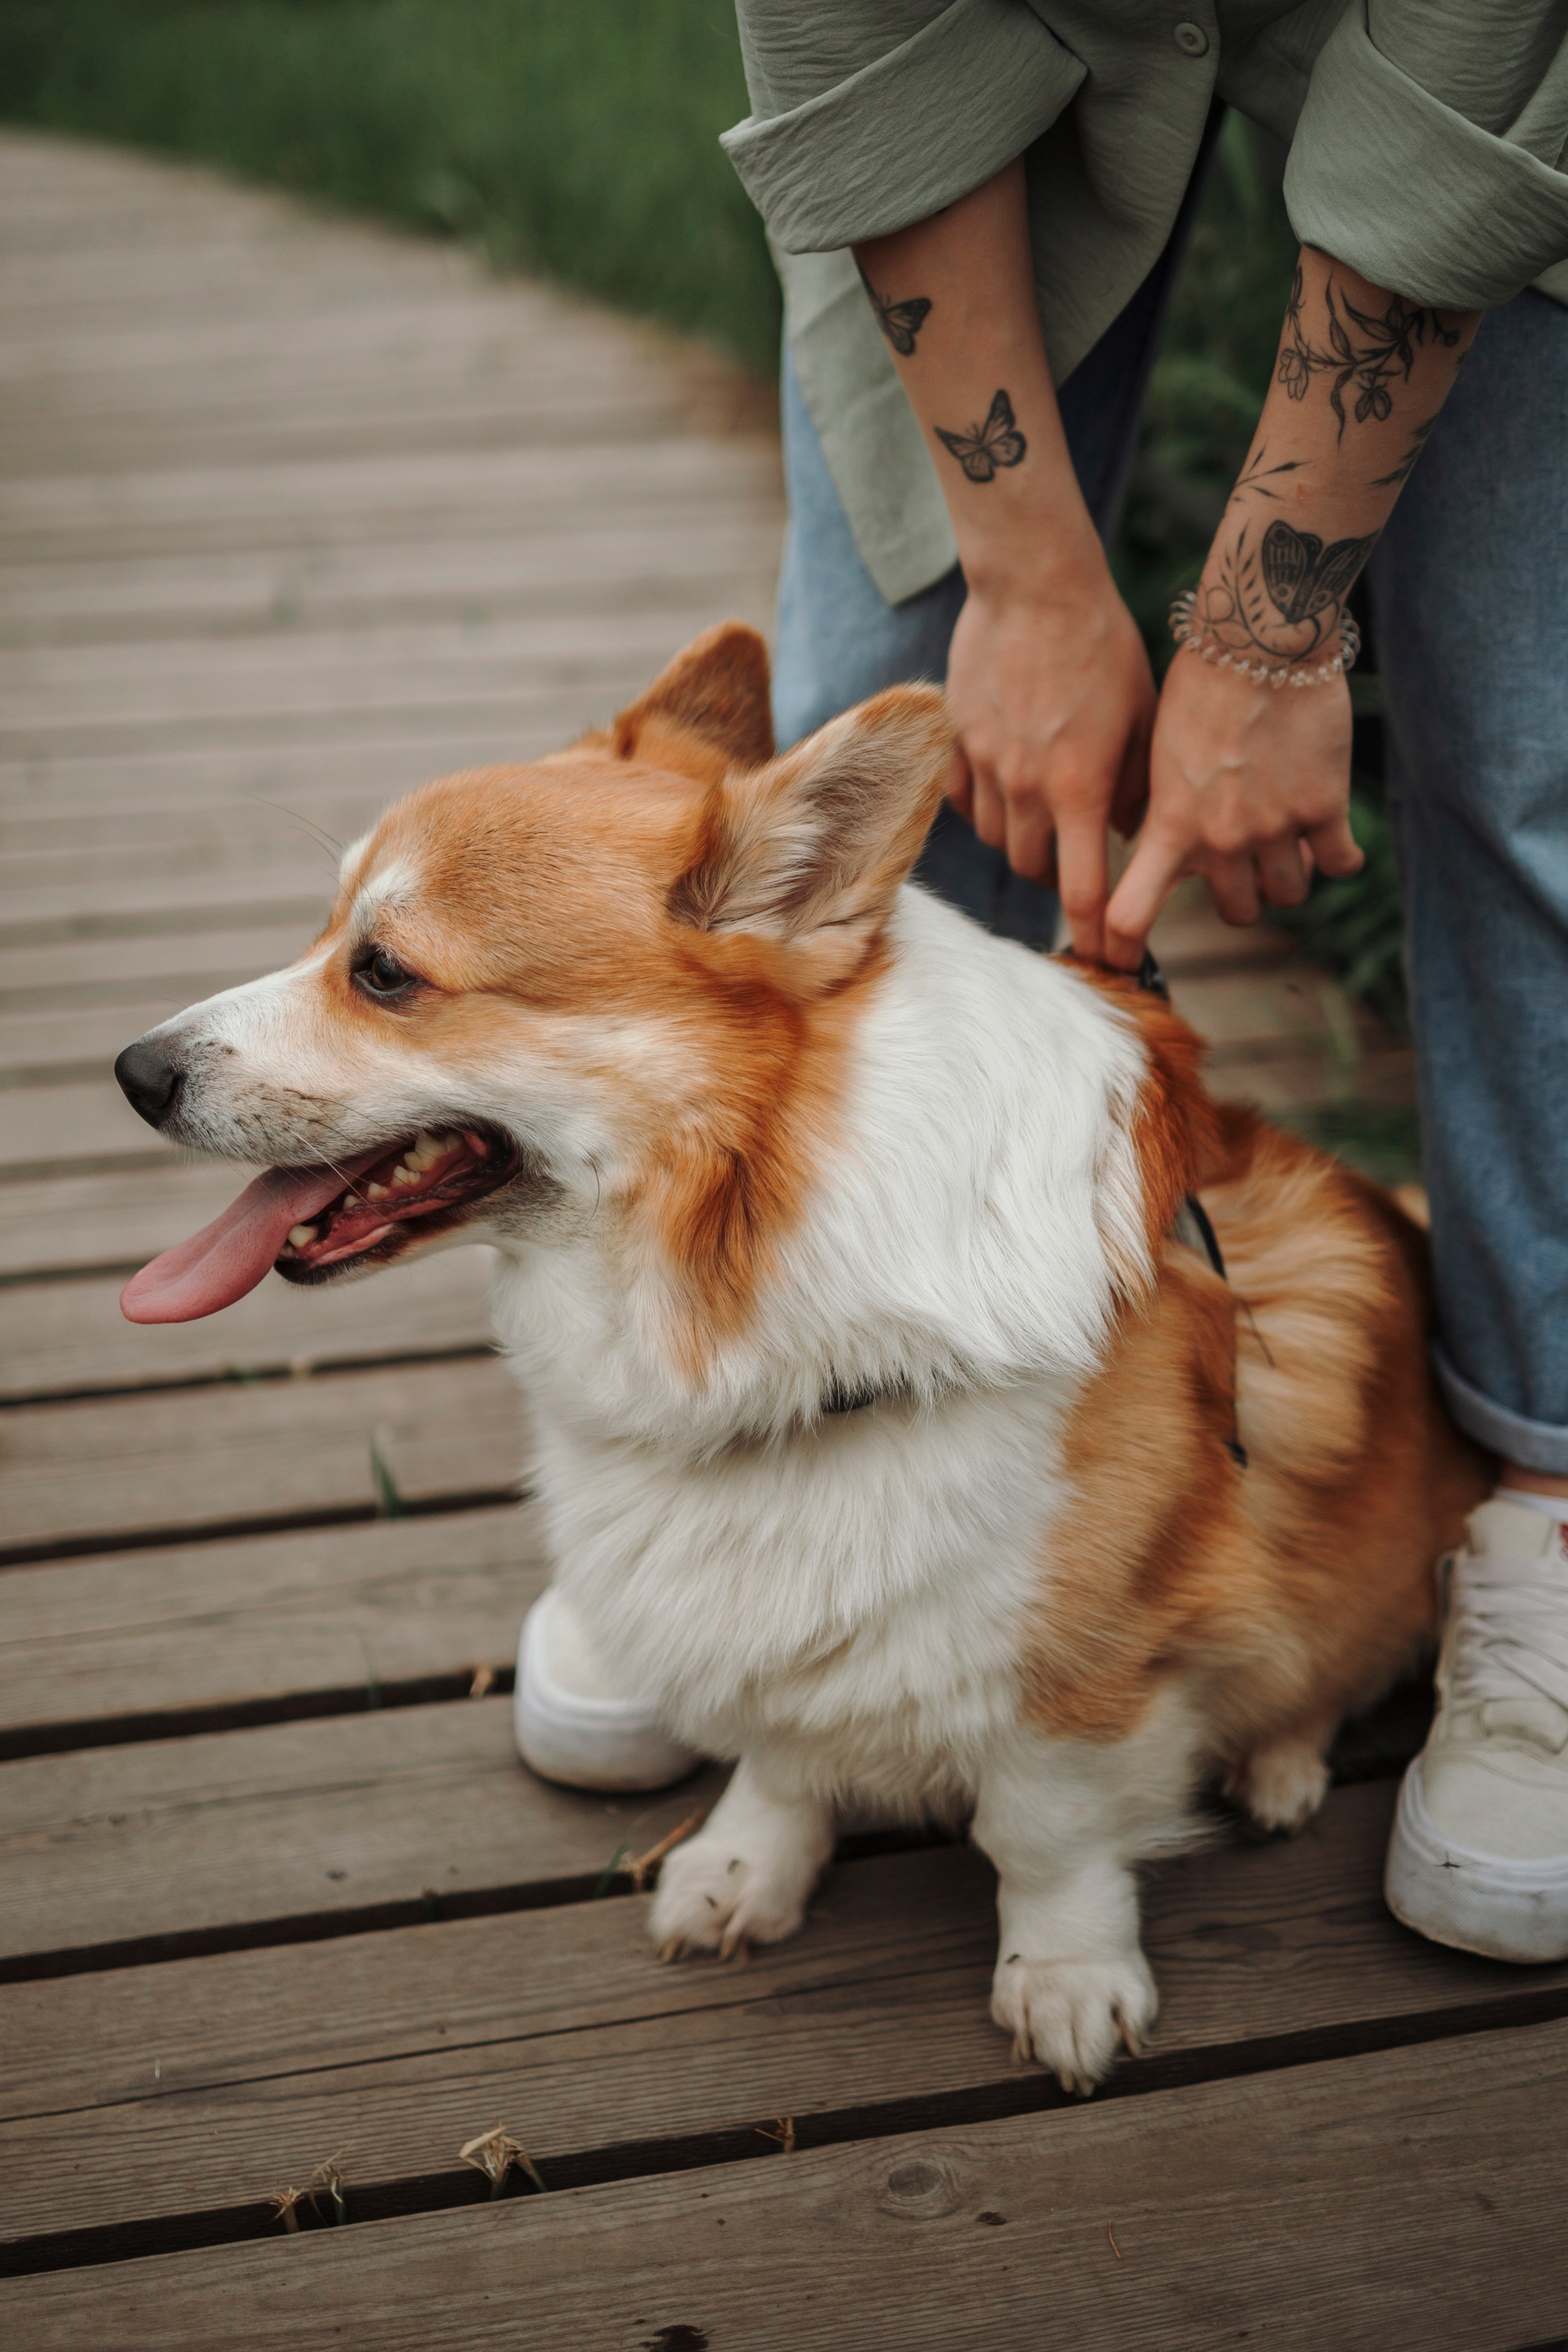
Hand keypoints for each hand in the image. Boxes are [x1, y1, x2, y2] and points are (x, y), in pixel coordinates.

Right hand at [945, 558, 1155, 958]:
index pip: (1082, 891)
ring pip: (999, 839)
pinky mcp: (955, 743)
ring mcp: (984, 766)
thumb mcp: (1144, 718)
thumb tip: (1135, 834)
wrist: (1035, 584)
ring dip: (1025, 841)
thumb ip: (1138, 785)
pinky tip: (1008, 786)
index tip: (1110, 959)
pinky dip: (987, 808)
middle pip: (1034, 870)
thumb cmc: (1103, 644)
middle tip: (1079, 863)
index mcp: (1079, 788)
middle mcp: (1025, 787)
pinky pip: (965, 801)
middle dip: (1059, 878)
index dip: (1097, 936)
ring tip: (1048, 817)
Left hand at [1102, 644, 1362, 967]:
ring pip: (1288, 895)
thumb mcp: (1157, 752)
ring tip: (1286, 845)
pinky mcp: (1325, 808)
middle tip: (1241, 866)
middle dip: (1240, 896)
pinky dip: (1338, 860)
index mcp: (1169, 826)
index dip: (1118, 950)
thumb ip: (1160, 809)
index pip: (1129, 915)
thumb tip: (1151, 848)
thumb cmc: (1199, 684)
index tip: (1116, 965)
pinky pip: (1339, 866)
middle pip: (1237, 913)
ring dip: (1287, 877)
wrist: (1260, 638)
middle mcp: (1221, 840)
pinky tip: (1333, 842)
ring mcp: (1275, 829)